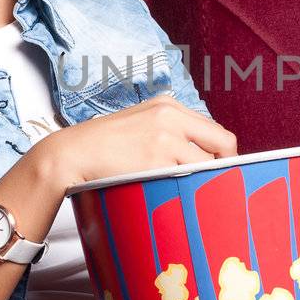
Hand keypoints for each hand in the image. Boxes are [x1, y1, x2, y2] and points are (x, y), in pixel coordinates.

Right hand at [33, 93, 237, 189]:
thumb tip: (202, 152)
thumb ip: (170, 130)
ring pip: (207, 165)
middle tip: (220, 182)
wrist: (73, 153)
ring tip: (193, 192)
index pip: (214, 128)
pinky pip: (188, 179)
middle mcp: (170, 117)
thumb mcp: (140, 122)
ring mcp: (165, 139)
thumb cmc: (104, 144)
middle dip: (226, 164)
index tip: (220, 167)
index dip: (222, 151)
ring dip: (204, 180)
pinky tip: (176, 194)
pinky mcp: (157, 161)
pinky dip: (187, 189)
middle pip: (222, 142)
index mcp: (167, 105)